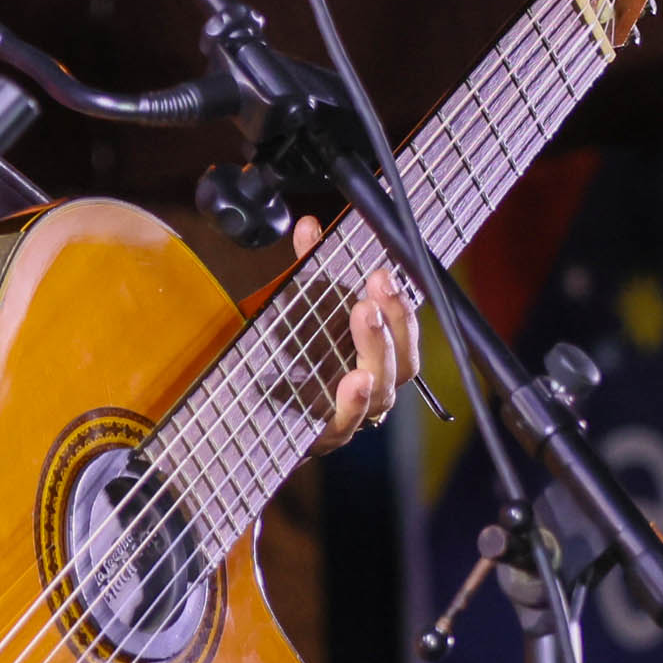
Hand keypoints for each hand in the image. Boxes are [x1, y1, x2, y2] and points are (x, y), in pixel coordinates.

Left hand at [287, 218, 420, 446]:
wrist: (257, 411)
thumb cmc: (294, 358)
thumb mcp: (304, 309)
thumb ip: (309, 270)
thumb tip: (308, 225)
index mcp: (378, 358)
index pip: (405, 336)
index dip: (400, 307)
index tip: (383, 273)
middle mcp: (374, 389)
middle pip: (402, 362)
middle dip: (394, 320)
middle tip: (376, 285)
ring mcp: (352, 415)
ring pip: (382, 391)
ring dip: (377, 349)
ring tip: (364, 314)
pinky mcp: (326, 436)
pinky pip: (347, 424)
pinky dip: (353, 402)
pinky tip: (354, 381)